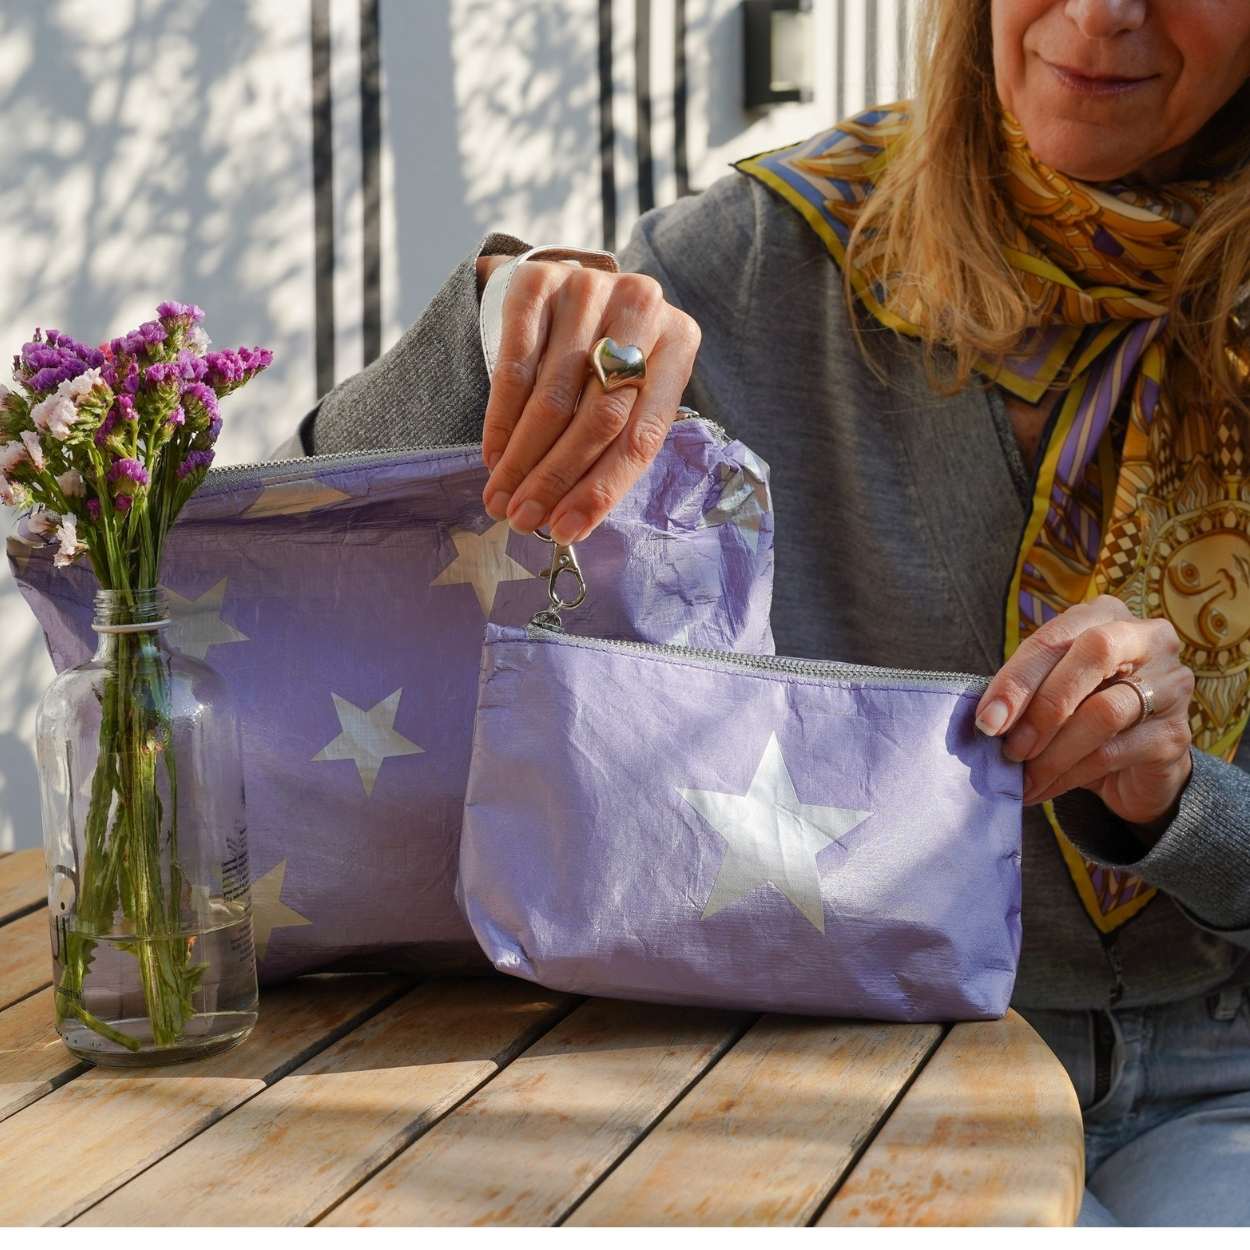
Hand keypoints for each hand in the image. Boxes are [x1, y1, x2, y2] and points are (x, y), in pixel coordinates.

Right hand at [473, 253, 700, 544]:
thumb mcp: (630, 394)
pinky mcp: (538, 282)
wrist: (571, 287)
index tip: (566, 531)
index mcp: (679, 342)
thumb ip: (614, 448)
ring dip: (522, 459)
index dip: (602, 489)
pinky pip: (515, 366)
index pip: (643, 434)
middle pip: (598, 417)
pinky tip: (494, 455)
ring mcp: (589, 288)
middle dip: (556, 478)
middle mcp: (641, 307)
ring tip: (502, 498)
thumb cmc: (606, 359)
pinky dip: (501, 420)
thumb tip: (568, 522)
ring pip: (553, 397)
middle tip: (524, 519)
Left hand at [974, 595, 1194, 826]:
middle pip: (1093, 654)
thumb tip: (987, 718)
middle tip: (1010, 748)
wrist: (1134, 768)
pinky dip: (1069, 774)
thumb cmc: (1082, 714)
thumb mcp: (1050, 692)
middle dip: (1042, 706)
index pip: (1055, 637)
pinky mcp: (1176, 734)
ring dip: (1053, 751)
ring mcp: (1170, 685)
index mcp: (1106, 616)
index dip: (1017, 679)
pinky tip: (1044, 788)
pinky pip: (1113, 752)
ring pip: (1104, 712)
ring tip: (1023, 777)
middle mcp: (1148, 639)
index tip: (987, 720)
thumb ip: (1025, 692)